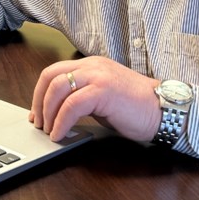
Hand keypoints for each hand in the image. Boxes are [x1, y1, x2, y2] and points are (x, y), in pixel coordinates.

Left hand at [30, 56, 161, 142]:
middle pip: (50, 77)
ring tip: (49, 131)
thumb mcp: (103, 97)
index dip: (39, 93)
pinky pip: (71, 106)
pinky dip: (61, 122)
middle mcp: (92, 66)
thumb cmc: (136, 107)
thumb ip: (82, 98)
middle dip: (39, 103)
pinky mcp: (103, 91)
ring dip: (48, 113)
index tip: (36, 113)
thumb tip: (58, 112)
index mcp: (92, 65)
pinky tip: (61, 134)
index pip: (54, 72)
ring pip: (58, 89)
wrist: (162, 110)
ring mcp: (98, 76)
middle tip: (39, 123)